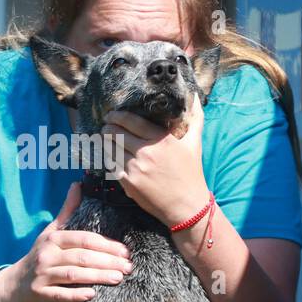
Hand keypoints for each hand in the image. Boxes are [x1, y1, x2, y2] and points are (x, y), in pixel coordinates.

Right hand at [0, 183, 132, 301]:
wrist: (15, 284)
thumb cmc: (40, 255)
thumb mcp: (51, 231)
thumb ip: (67, 211)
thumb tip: (78, 184)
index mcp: (53, 238)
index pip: (84, 239)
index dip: (106, 244)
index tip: (125, 251)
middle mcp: (47, 255)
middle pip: (82, 257)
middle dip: (107, 261)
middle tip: (128, 267)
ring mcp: (42, 275)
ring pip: (73, 275)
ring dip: (97, 276)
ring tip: (118, 278)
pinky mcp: (40, 294)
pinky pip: (60, 294)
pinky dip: (76, 294)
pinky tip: (92, 294)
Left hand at [103, 95, 211, 225]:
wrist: (187, 206)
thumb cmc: (192, 173)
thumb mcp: (195, 143)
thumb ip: (195, 117)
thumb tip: (195, 96)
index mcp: (160, 139)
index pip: (130, 120)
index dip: (117, 115)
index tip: (111, 115)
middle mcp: (146, 152)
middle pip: (115, 133)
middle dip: (107, 128)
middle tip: (105, 127)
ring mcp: (135, 168)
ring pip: (110, 149)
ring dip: (105, 143)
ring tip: (105, 140)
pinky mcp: (128, 183)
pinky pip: (111, 166)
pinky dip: (108, 159)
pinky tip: (110, 157)